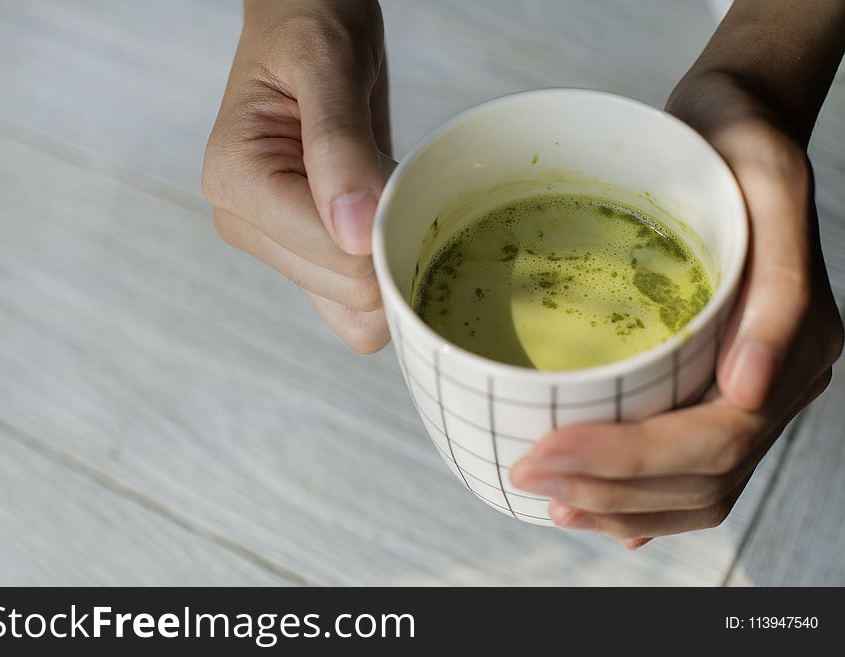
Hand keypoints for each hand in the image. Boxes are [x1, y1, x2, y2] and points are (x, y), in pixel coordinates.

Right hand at [201, 0, 390, 352]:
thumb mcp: (328, 63)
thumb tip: (355, 233)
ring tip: (395, 197)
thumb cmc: (309, 21)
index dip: (388, 230)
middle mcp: (246, 222)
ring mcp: (275, 241)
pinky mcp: (304, 250)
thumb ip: (338, 144)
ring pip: (354, 311)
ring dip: (394, 264)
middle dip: (393, 247)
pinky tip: (393, 224)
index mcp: (238, 182)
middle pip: (349, 294)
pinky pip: (352, 304)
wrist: (306, 16)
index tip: (404, 179)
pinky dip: (386, 275)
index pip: (336, 259)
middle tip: (403, 182)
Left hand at [510, 70, 843, 547]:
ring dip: (621, 505)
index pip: (714, 438)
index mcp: (798, 344)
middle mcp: (777, 380)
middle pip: (701, 477)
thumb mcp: (767, 183)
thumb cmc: (739, 147)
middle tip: (528, 476)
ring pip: (696, 488)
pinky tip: (593, 500)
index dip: (626, 460)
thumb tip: (747, 389)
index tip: (543, 453)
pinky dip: (640, 495)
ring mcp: (750, 389)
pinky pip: (689, 466)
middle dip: (609, 489)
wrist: (730, 129)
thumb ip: (778, 284)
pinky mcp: (716, 384)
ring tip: (552, 499)